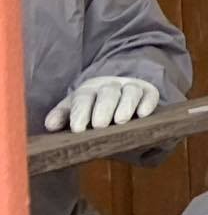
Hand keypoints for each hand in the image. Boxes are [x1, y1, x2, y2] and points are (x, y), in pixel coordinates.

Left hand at [45, 76, 160, 133]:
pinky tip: (143, 113)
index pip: (84, 98)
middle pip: (108, 93)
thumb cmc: (92, 108)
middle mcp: (111, 86)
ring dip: (126, 105)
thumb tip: (50, 125)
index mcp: (89, 90)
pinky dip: (147, 103)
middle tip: (99, 125)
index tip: (77, 128)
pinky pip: (150, 95)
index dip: (80, 111)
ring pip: (130, 92)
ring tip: (121, 120)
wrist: (121, 91)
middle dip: (103, 108)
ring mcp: (132, 88)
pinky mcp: (149, 93)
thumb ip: (63, 116)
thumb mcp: (75, 109)